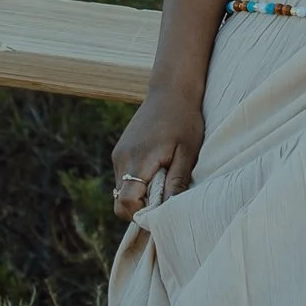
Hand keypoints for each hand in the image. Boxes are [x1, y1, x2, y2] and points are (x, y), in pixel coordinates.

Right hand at [110, 84, 202, 216]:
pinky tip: (156, 171)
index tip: (161, 212)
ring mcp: (118, 154)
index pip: (126, 203)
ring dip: (139, 195)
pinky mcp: (119, 151)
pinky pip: (122, 178)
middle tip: (164, 199)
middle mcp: (121, 159)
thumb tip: (169, 211)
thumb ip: (176, 182)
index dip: (142, 214)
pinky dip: (136, 183)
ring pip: (120, 191)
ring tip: (163, 181)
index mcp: (138, 161)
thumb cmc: (184, 120)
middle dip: (139, 208)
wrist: (171, 90)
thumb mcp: (187, 152)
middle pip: (120, 202)